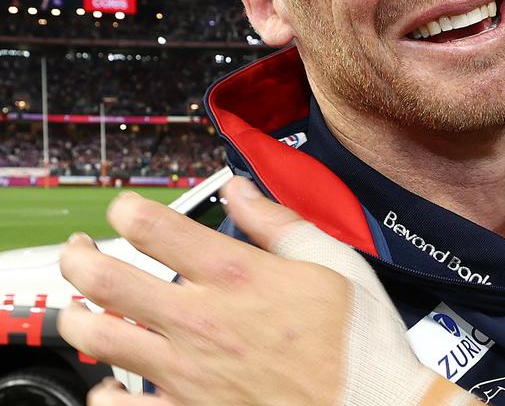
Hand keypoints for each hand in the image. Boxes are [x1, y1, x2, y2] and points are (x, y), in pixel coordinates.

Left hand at [58, 177, 477, 405]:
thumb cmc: (358, 341)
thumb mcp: (333, 262)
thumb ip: (278, 222)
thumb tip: (240, 190)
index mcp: (236, 275)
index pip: (150, 226)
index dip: (126, 208)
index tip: (127, 210)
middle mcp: (200, 320)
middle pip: (101, 278)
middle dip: (78, 255)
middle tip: (82, 250)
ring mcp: (186, 372)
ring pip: (94, 337)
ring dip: (77, 317)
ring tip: (84, 308)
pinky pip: (115, 405)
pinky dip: (103, 391)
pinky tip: (113, 381)